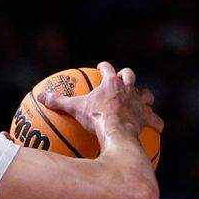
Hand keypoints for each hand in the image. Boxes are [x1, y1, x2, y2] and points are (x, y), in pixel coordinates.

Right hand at [40, 61, 164, 144]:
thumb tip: (40, 97)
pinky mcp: (147, 117)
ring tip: (144, 101)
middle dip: (127, 77)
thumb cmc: (95, 118)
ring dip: (145, 97)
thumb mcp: (74, 109)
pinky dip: (156, 123)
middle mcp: (128, 89)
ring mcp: (139, 103)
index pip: (107, 68)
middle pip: (129, 76)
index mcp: (111, 83)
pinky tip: (158, 127)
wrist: (116, 131)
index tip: (102, 67)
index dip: (104, 67)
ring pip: (147, 94)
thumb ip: (58, 102)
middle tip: (124, 81)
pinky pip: (156, 120)